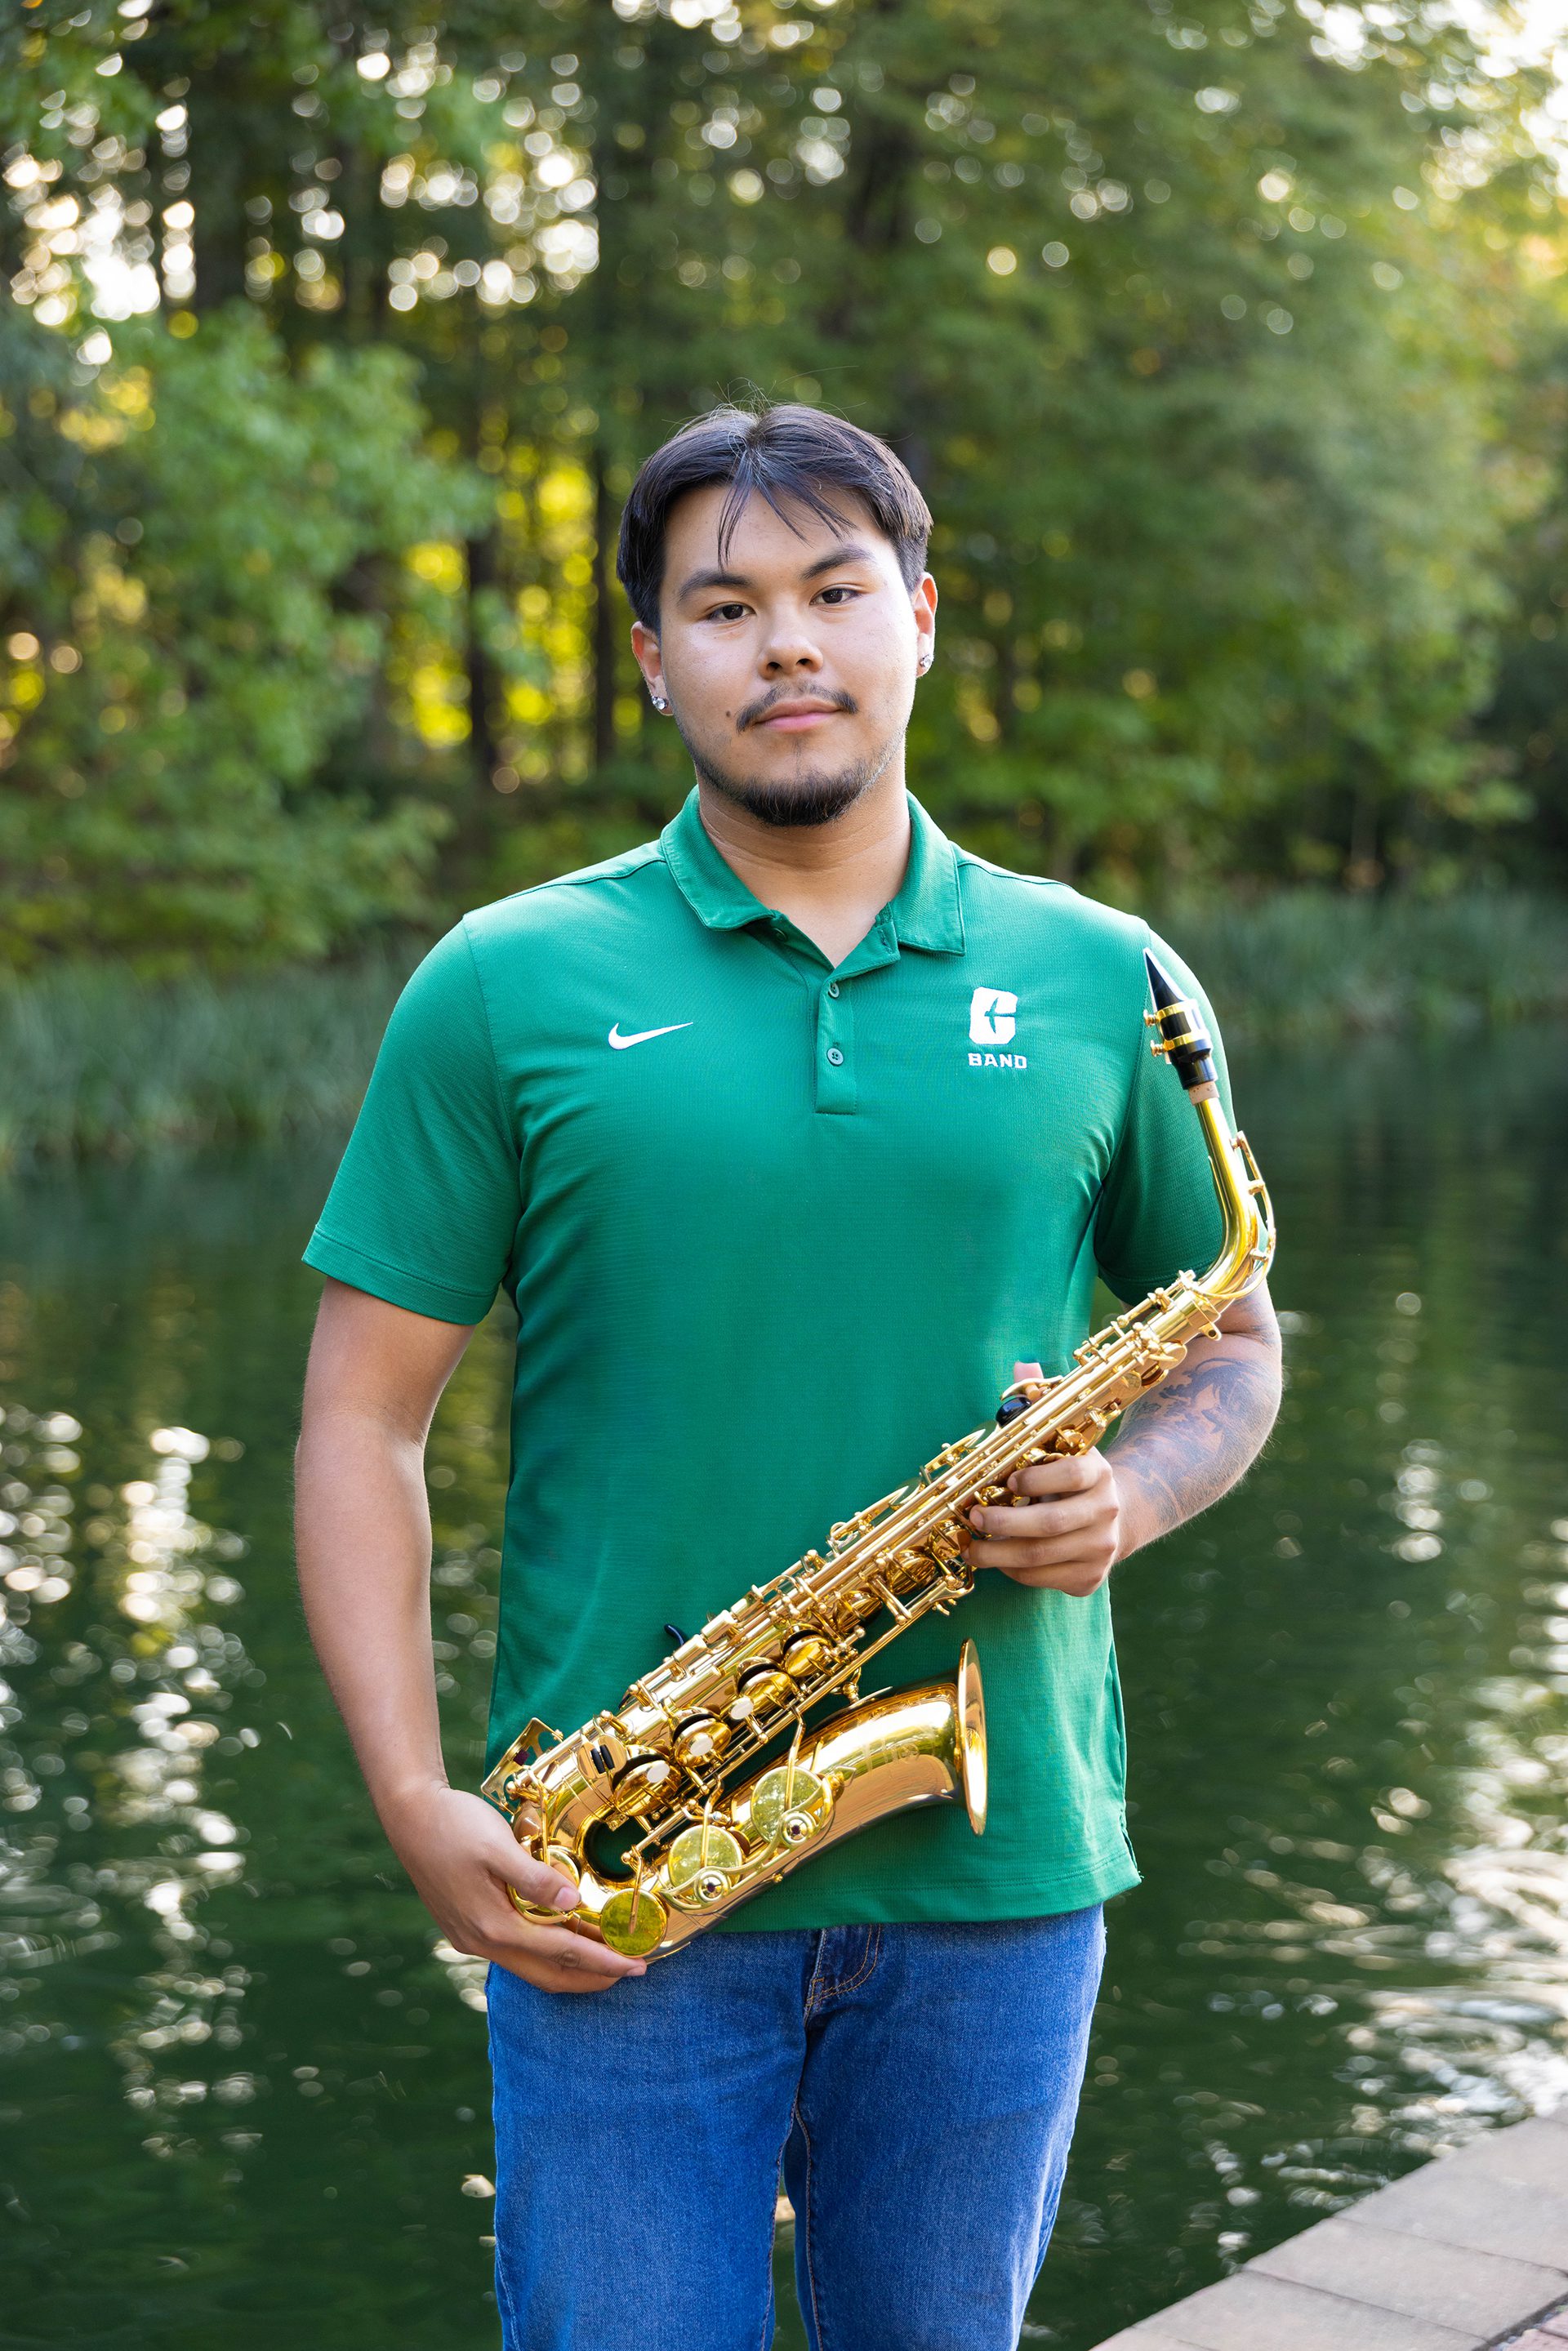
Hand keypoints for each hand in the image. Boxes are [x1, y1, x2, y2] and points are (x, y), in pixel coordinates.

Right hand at [383, 1784, 646, 1994]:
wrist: (409, 1815)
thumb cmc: (454, 1824)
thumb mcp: (497, 1845)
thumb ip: (535, 1878)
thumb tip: (573, 1906)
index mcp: (493, 1925)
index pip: (561, 1954)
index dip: (602, 1962)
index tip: (635, 1966)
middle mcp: (482, 1941)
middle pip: (547, 1975)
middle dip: (591, 1977)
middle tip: (630, 1971)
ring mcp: (471, 1937)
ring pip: (530, 1967)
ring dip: (569, 1966)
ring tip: (603, 1957)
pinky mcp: (467, 1926)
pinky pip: (516, 1952)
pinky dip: (545, 1952)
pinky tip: (559, 1936)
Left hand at [965, 1380, 1123, 1598]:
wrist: (1116, 1516)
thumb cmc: (1070, 1474)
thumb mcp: (1060, 1439)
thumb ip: (1038, 1406)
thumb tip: (1022, 1364)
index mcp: (1099, 1472)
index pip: (1072, 1475)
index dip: (1036, 1479)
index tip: (1007, 1481)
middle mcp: (1106, 1511)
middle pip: (1049, 1524)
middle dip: (1003, 1523)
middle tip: (973, 1519)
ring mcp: (1102, 1548)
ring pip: (1040, 1558)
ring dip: (997, 1555)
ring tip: (971, 1548)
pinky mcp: (1090, 1579)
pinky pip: (1042, 1580)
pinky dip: (1013, 1572)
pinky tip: (997, 1561)